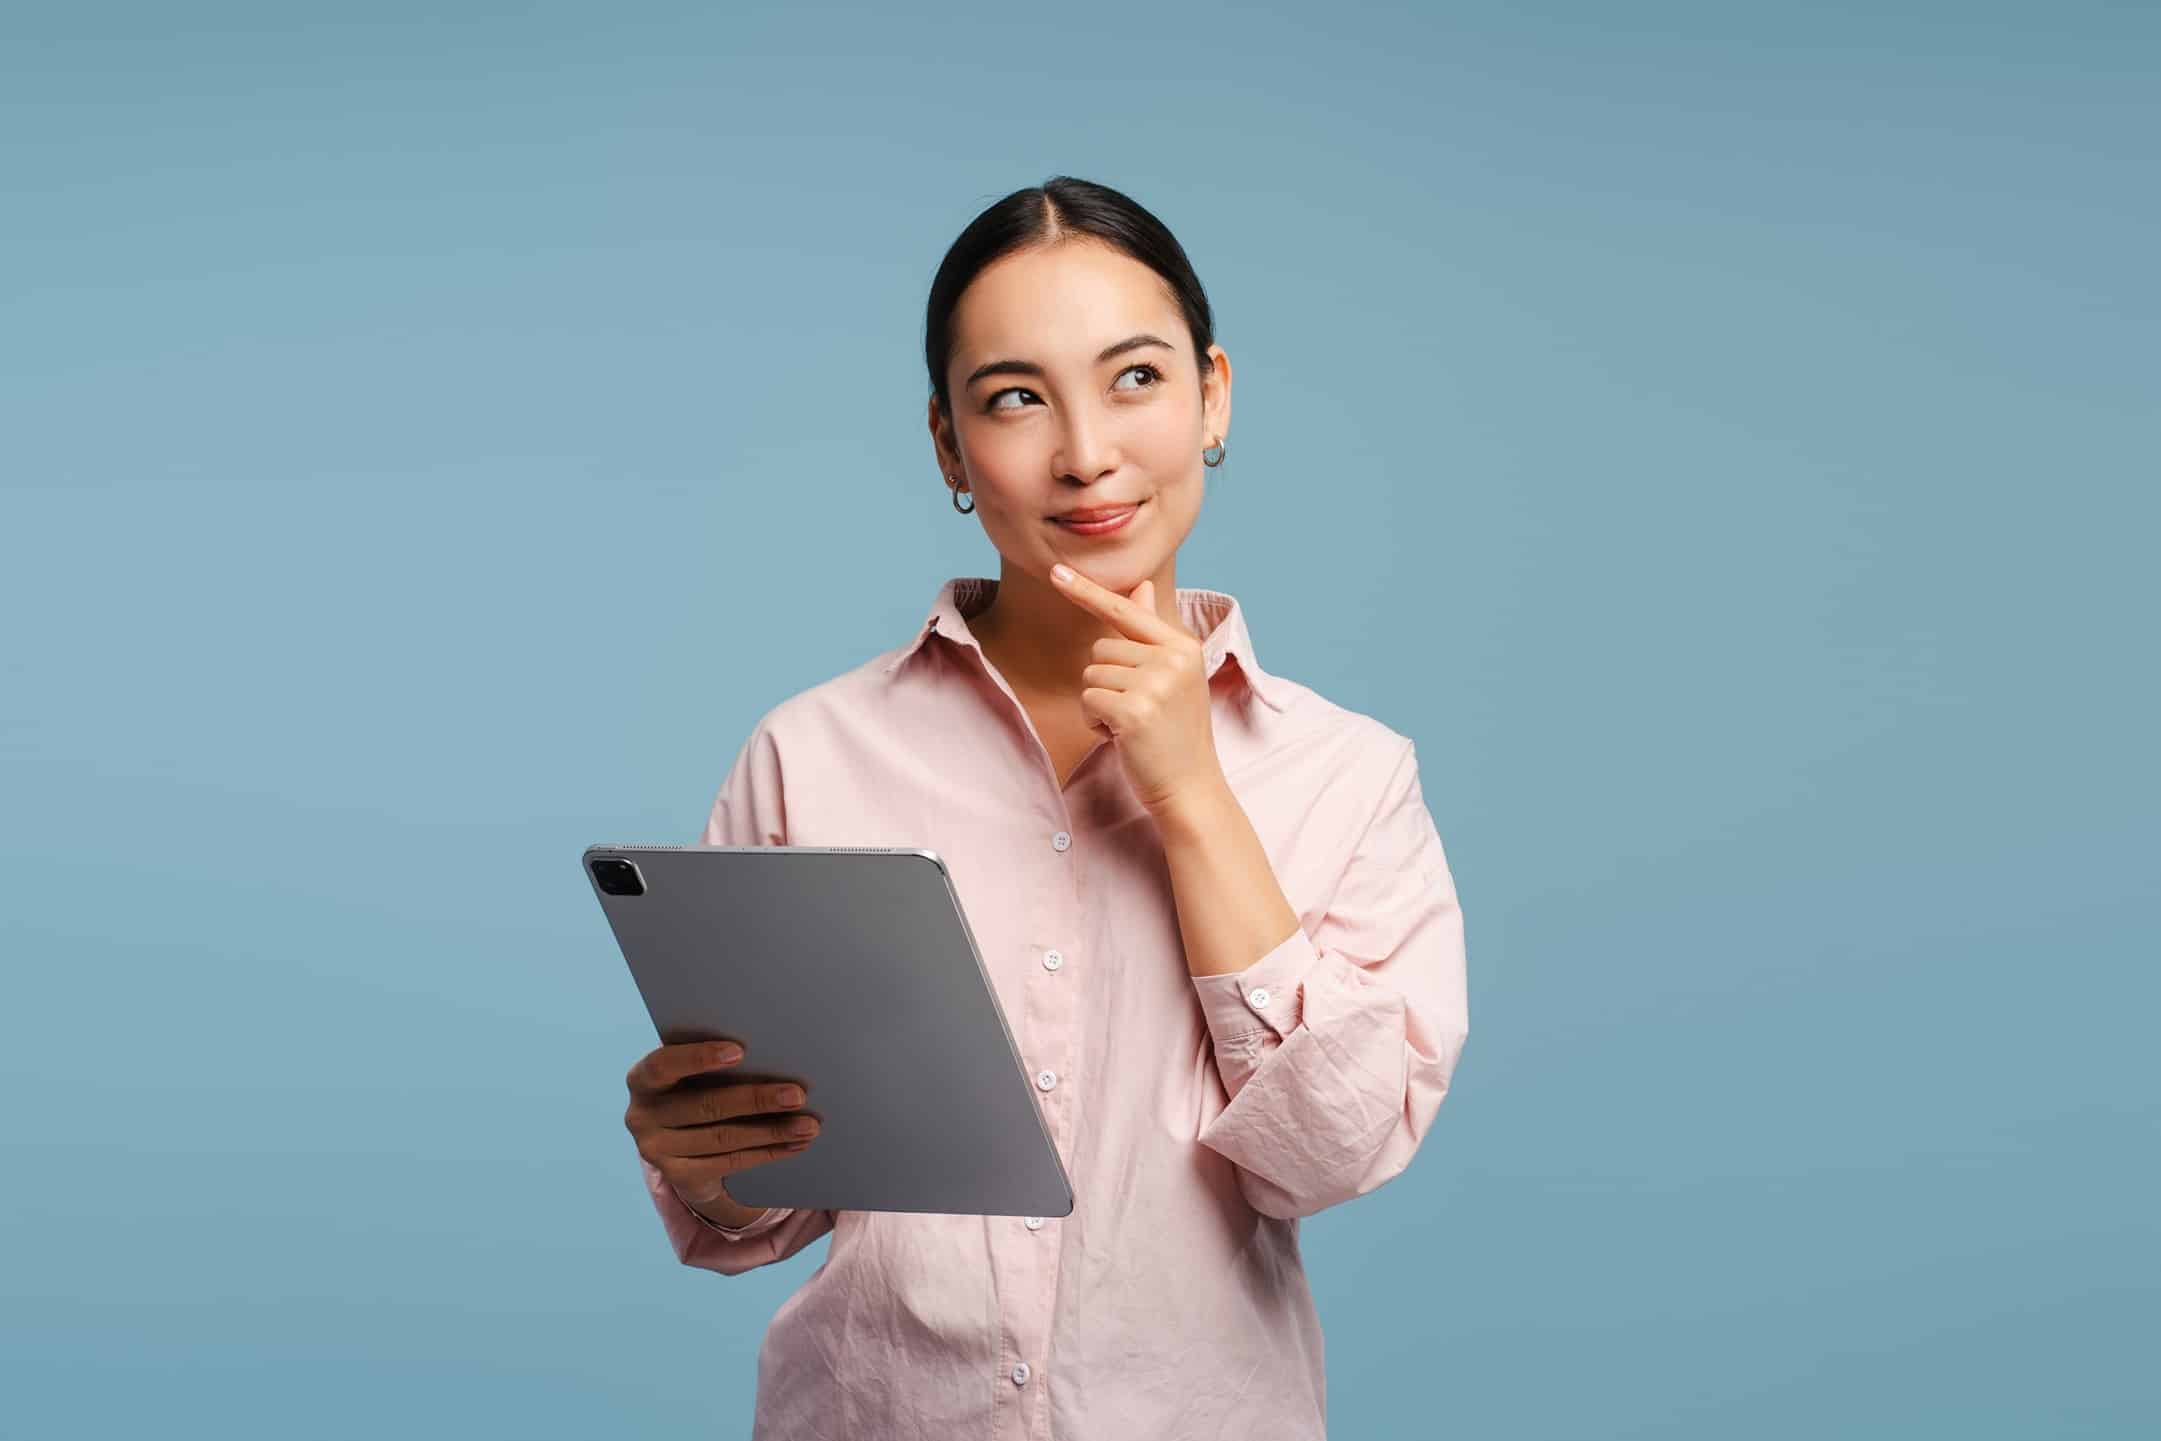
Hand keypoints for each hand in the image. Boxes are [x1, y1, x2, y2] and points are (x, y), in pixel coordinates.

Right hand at [624, 1039, 820, 1228]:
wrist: (677, 1140)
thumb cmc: (694, 1086)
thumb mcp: (691, 1072)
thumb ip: (714, 1061)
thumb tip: (775, 1050)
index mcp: (642, 1079)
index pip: (663, 1065)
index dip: (699, 1058)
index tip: (740, 1051)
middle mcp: (642, 1117)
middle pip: (705, 1106)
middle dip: (756, 1100)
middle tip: (798, 1095)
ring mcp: (658, 1151)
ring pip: (724, 1139)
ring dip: (772, 1131)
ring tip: (809, 1125)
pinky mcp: (679, 1177)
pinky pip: (730, 1163)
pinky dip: (767, 1153)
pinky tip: (795, 1144)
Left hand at [1048, 562, 1226, 816]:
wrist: (1190, 786)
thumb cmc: (1175, 732)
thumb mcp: (1172, 676)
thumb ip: (1151, 632)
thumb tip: (1141, 586)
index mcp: (1182, 646)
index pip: (1126, 610)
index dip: (1087, 591)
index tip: (1055, 570)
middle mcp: (1172, 659)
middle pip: (1100, 649)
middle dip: (1106, 681)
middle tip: (1137, 710)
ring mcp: (1155, 684)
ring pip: (1091, 675)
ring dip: (1100, 703)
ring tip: (1131, 724)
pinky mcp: (1135, 710)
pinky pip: (1088, 699)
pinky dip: (1095, 722)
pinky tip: (1121, 737)